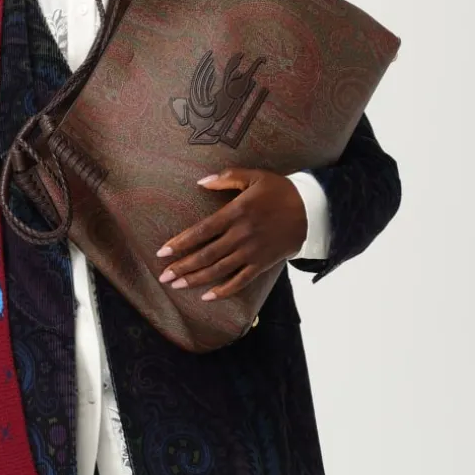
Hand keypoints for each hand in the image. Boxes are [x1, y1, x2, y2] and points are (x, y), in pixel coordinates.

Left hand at [155, 168, 307, 300]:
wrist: (311, 210)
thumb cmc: (280, 191)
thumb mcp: (255, 176)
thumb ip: (227, 178)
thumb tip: (200, 182)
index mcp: (236, 213)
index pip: (201, 232)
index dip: (180, 243)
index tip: (162, 253)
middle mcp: (241, 235)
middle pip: (205, 255)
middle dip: (182, 267)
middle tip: (163, 276)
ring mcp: (251, 252)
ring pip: (218, 270)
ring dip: (196, 280)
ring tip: (177, 286)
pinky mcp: (261, 264)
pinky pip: (240, 281)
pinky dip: (223, 291)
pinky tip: (207, 297)